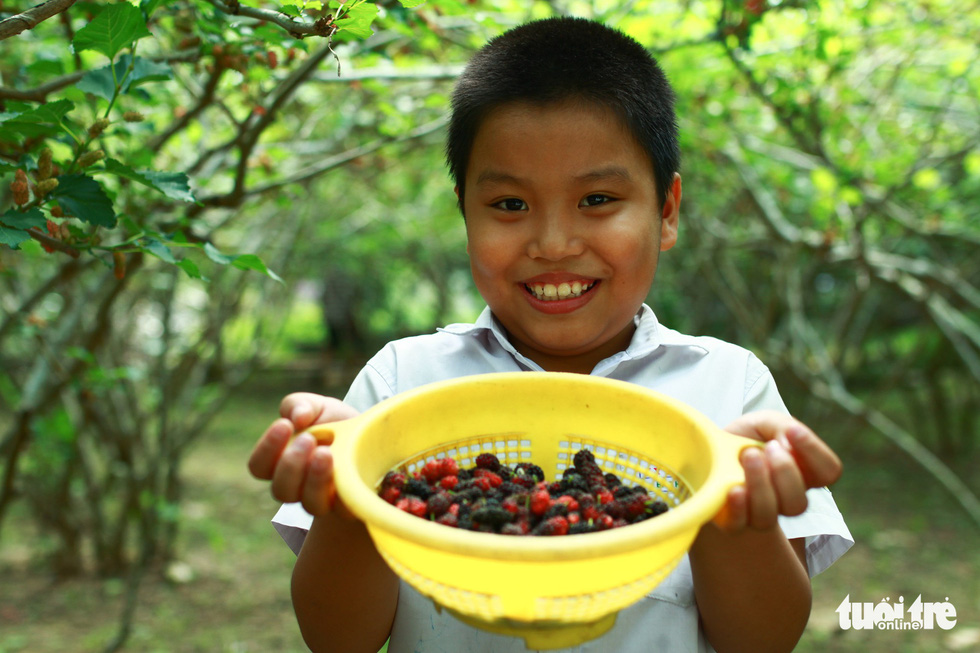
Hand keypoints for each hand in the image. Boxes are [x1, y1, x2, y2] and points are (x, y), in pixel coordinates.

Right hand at [248, 393, 358, 516]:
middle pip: (281, 490)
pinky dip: (344, 493)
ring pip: (310, 504)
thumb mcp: (318, 407)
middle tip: (307, 439)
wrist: (372, 440)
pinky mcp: (349, 506)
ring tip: (326, 453)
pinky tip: (348, 471)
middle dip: (291, 464)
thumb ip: (299, 405)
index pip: (259, 467)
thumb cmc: (336, 425)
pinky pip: (344, 510)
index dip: (267, 448)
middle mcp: (297, 488)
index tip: (284, 425)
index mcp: (281, 463)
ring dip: (316, 479)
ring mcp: (323, 501)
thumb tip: (297, 417)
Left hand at [715, 410, 841, 531]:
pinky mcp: (732, 521)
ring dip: (759, 485)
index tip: (791, 431)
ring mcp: (759, 513)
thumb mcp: (766, 421)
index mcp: (803, 473)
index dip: (815, 453)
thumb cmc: (746, 437)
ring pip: (769, 517)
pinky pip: (739, 526)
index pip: (828, 472)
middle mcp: (785, 499)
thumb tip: (791, 438)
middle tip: (766, 447)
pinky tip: (734, 489)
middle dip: (784, 472)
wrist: (710, 450)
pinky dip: (738, 508)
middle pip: (799, 504)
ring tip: (747, 456)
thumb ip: (783, 426)